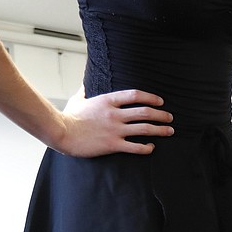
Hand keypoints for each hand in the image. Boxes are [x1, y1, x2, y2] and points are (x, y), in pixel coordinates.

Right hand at [53, 88, 173, 157]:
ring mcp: (115, 130)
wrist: (62, 132)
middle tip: (170, 118)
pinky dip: (147, 147)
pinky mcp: (113, 145)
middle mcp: (115, 114)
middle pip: (145, 112)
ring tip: (169, 131)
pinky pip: (136, 147)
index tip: (160, 102)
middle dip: (161, 115)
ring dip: (160, 130)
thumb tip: (84, 83)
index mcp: (108, 101)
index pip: (135, 95)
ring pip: (145, 128)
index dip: (151, 98)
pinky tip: (152, 147)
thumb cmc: (68, 117)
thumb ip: (85, 91)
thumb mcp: (77, 99)